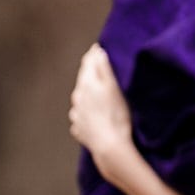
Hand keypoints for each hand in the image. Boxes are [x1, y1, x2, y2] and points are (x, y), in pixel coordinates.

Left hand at [69, 44, 134, 172]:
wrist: (110, 146)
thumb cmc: (116, 115)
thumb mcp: (114, 89)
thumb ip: (104, 69)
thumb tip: (97, 52)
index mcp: (87, 85)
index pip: (87, 64)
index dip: (93, 55)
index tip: (97, 48)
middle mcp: (78, 98)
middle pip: (82, 80)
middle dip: (89, 72)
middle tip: (97, 64)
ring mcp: (77, 114)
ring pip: (80, 98)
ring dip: (87, 91)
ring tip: (96, 90)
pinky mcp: (79, 128)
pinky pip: (81, 115)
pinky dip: (86, 111)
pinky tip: (94, 114)